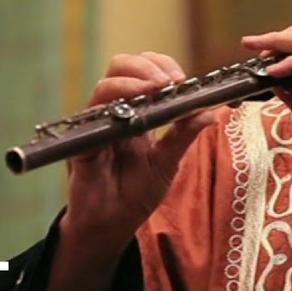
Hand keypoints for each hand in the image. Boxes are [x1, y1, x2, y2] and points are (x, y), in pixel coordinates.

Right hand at [61, 52, 214, 251]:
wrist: (111, 224)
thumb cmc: (136, 193)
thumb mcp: (167, 162)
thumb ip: (184, 136)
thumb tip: (210, 112)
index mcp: (137, 112)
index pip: (145, 72)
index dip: (162, 66)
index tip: (181, 79)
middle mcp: (115, 111)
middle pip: (121, 66)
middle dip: (146, 66)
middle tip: (169, 82)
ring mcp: (96, 124)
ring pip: (106, 83)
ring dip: (133, 80)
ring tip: (156, 89)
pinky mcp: (82, 142)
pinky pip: (91, 116)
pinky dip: (113, 108)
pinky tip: (131, 113)